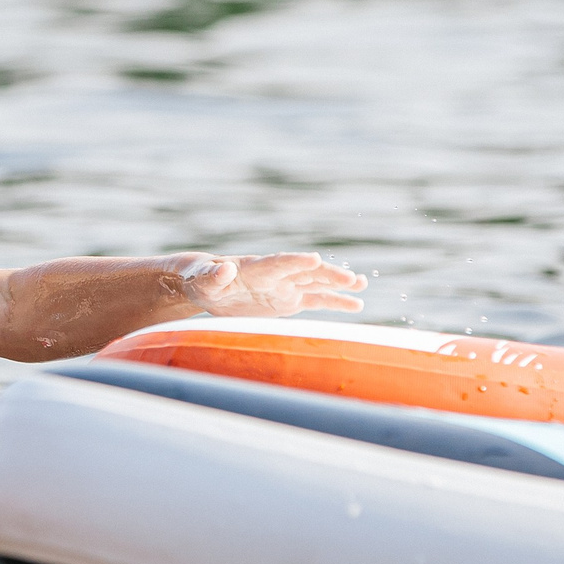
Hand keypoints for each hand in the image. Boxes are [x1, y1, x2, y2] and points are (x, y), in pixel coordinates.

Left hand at [174, 250, 364, 316]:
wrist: (206, 285)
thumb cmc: (201, 279)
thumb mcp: (203, 278)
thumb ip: (214, 275)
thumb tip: (225, 268)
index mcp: (256, 267)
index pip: (279, 262)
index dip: (296, 261)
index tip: (315, 259)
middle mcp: (276, 275)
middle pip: (306, 272)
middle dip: (328, 275)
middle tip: (351, 278)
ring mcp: (284, 287)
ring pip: (316, 284)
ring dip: (338, 284)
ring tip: (362, 284)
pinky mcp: (287, 301)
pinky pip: (315, 301)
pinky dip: (335, 301)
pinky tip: (356, 303)